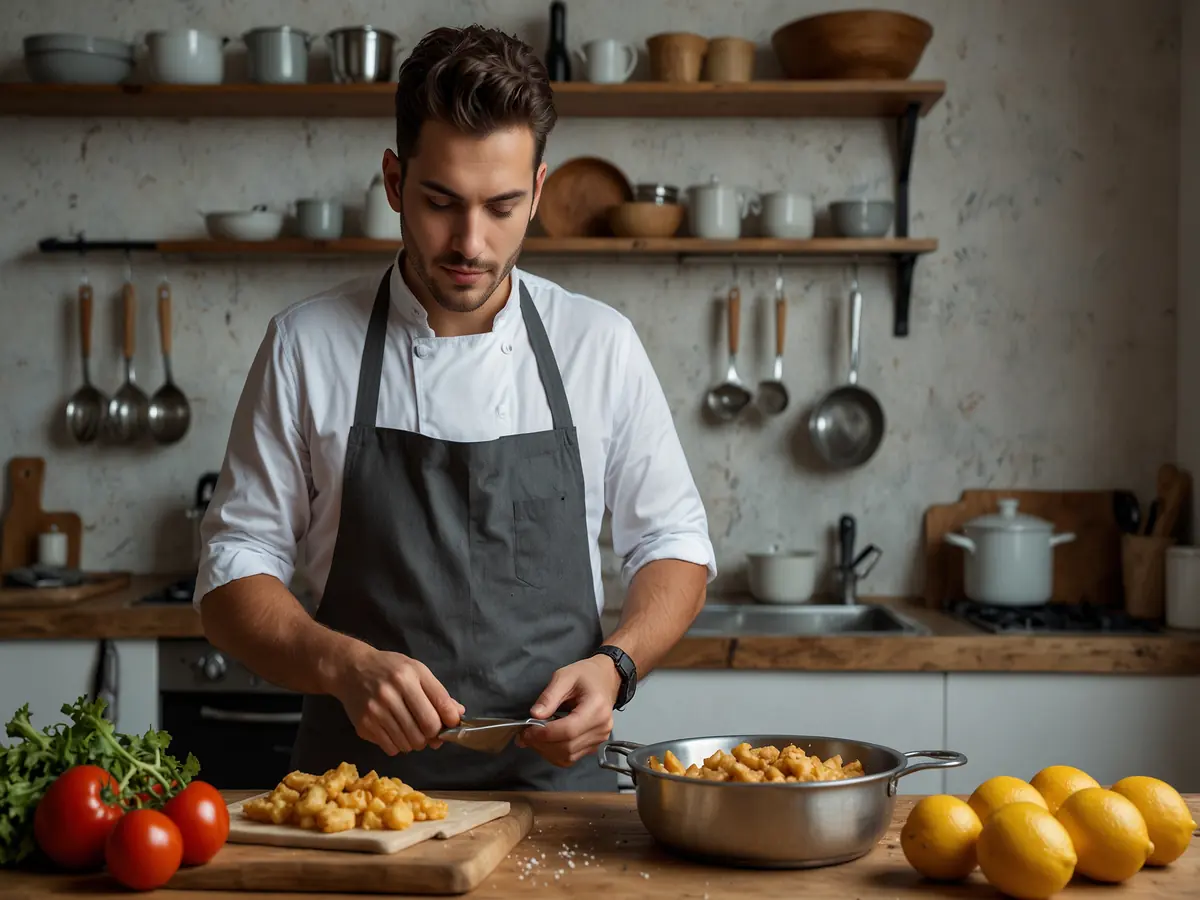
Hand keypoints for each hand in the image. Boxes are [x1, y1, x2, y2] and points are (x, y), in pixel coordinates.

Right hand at [331, 645, 464, 754]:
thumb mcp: (416, 670)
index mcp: (409, 676)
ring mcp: (376, 710)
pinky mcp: (364, 725)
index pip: (439, 706)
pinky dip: (398, 746)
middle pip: (426, 728)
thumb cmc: (389, 668)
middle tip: (429, 731)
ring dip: (416, 742)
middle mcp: (392, 692)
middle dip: (433, 735)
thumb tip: (457, 714)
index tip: (451, 724)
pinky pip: (391, 748)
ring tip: (411, 731)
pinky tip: (395, 733)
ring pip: (410, 742)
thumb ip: (438, 693)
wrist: (350, 669)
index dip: (450, 720)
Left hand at [518, 656, 620, 766]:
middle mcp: (601, 728)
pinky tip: (545, 742)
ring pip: (568, 756)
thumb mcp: (564, 676)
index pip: (568, 730)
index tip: (526, 731)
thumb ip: (549, 696)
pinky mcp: (594, 745)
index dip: (544, 734)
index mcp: (596, 708)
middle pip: (567, 747)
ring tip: (533, 738)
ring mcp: (599, 739)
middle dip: (541, 743)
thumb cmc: (586, 675)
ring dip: (546, 751)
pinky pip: (571, 757)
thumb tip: (535, 715)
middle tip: (524, 735)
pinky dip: (554, 753)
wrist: (606, 679)